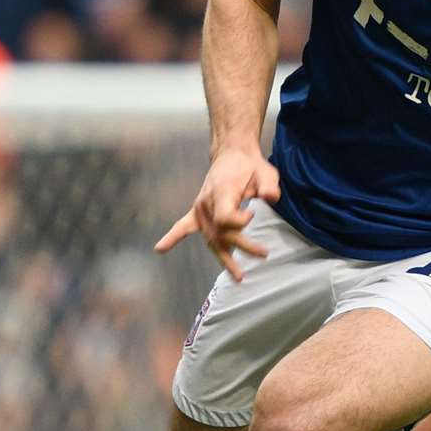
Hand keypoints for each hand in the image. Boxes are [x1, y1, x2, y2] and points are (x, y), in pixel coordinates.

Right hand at [155, 146, 280, 281]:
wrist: (233, 155)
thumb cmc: (250, 166)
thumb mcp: (266, 172)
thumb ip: (268, 186)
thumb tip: (270, 199)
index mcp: (221, 192)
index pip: (225, 218)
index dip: (239, 221)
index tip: (252, 212)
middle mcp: (206, 203)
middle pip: (221, 232)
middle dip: (243, 246)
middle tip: (264, 253)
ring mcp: (201, 209)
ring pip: (210, 238)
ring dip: (224, 257)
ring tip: (239, 276)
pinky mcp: (199, 211)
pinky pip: (182, 226)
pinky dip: (172, 238)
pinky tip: (160, 249)